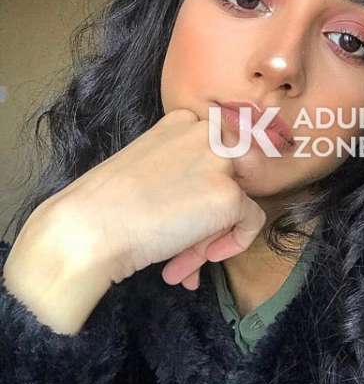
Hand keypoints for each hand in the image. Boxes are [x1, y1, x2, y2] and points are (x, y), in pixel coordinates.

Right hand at [43, 108, 265, 289]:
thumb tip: (206, 202)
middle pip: (232, 176)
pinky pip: (251, 221)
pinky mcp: (229, 195)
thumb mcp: (152, 168)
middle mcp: (207, 133)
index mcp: (183, 121)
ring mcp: (221, 162)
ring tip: (182, 261)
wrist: (90, 228)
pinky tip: (197, 262)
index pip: (216, 153)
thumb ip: (186, 173)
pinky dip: (234, 244)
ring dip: (213, 234)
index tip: (183, 211)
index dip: (204, 186)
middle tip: (186, 239)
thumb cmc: (109, 204)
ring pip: (239, 200)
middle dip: (213, 210)